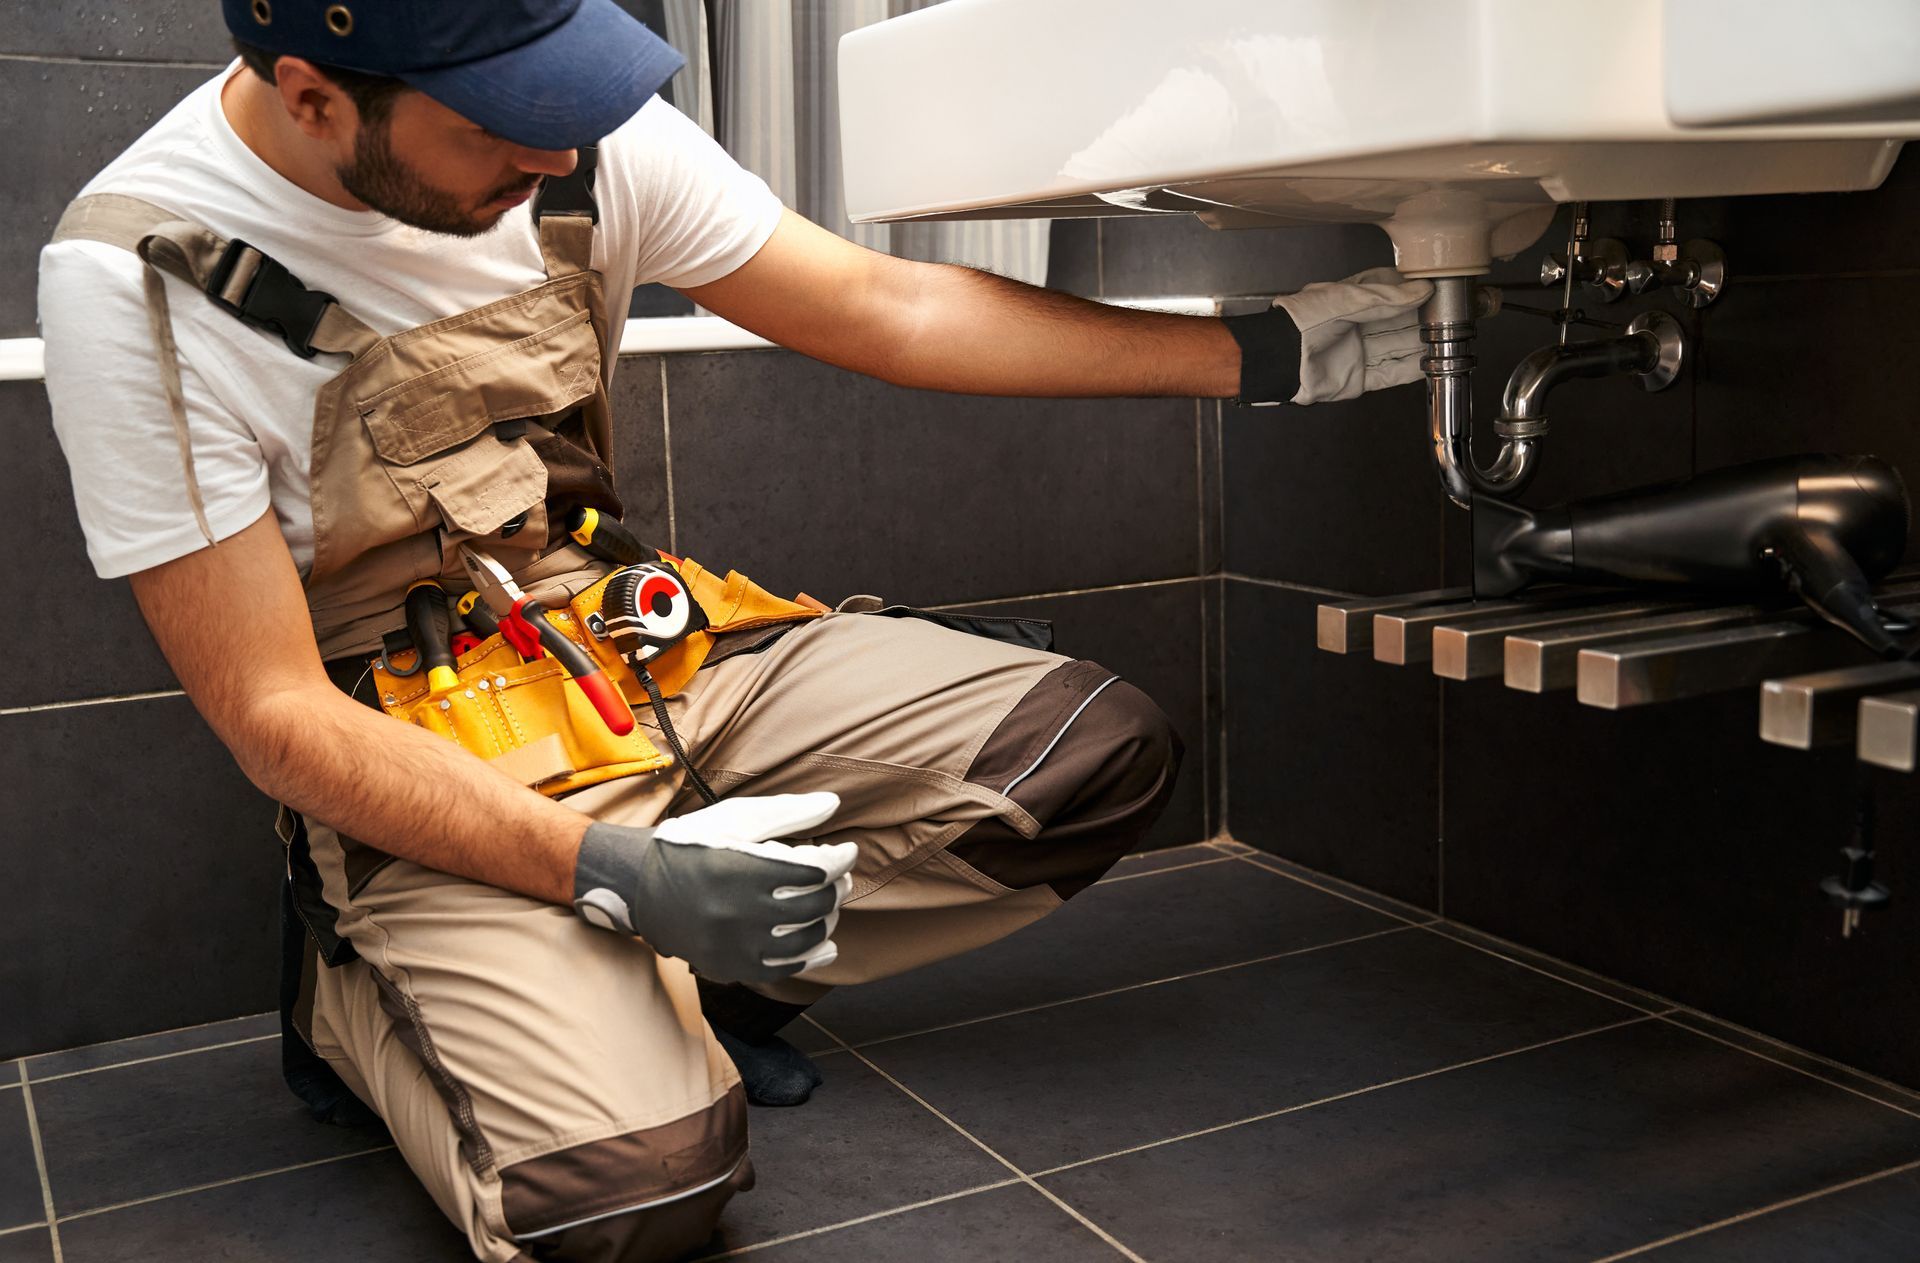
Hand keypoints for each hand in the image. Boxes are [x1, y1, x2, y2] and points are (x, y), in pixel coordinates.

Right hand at [572, 792, 857, 984]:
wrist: (639, 884)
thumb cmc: (691, 843)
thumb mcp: (735, 817)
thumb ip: (787, 812)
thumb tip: (833, 804)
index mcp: (742, 869)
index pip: (815, 870)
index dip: (840, 859)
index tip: (846, 851)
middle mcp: (739, 912)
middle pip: (815, 905)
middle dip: (836, 887)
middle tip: (838, 876)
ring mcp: (734, 945)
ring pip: (805, 940)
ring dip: (827, 919)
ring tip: (826, 902)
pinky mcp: (729, 966)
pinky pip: (782, 969)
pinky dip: (810, 957)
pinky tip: (825, 944)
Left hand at [1226, 267, 1434, 405]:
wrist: (1280, 359)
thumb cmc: (1301, 322)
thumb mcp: (1347, 300)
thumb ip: (1386, 297)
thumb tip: (1421, 290)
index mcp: (1352, 301)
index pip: (1392, 294)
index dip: (1415, 293)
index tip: (1439, 290)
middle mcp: (1356, 326)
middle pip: (1399, 323)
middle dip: (1424, 320)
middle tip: (1452, 316)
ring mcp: (1358, 353)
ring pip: (1398, 348)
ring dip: (1422, 345)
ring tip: (1449, 340)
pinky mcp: (1357, 379)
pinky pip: (1390, 374)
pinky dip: (1410, 370)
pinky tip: (1430, 364)